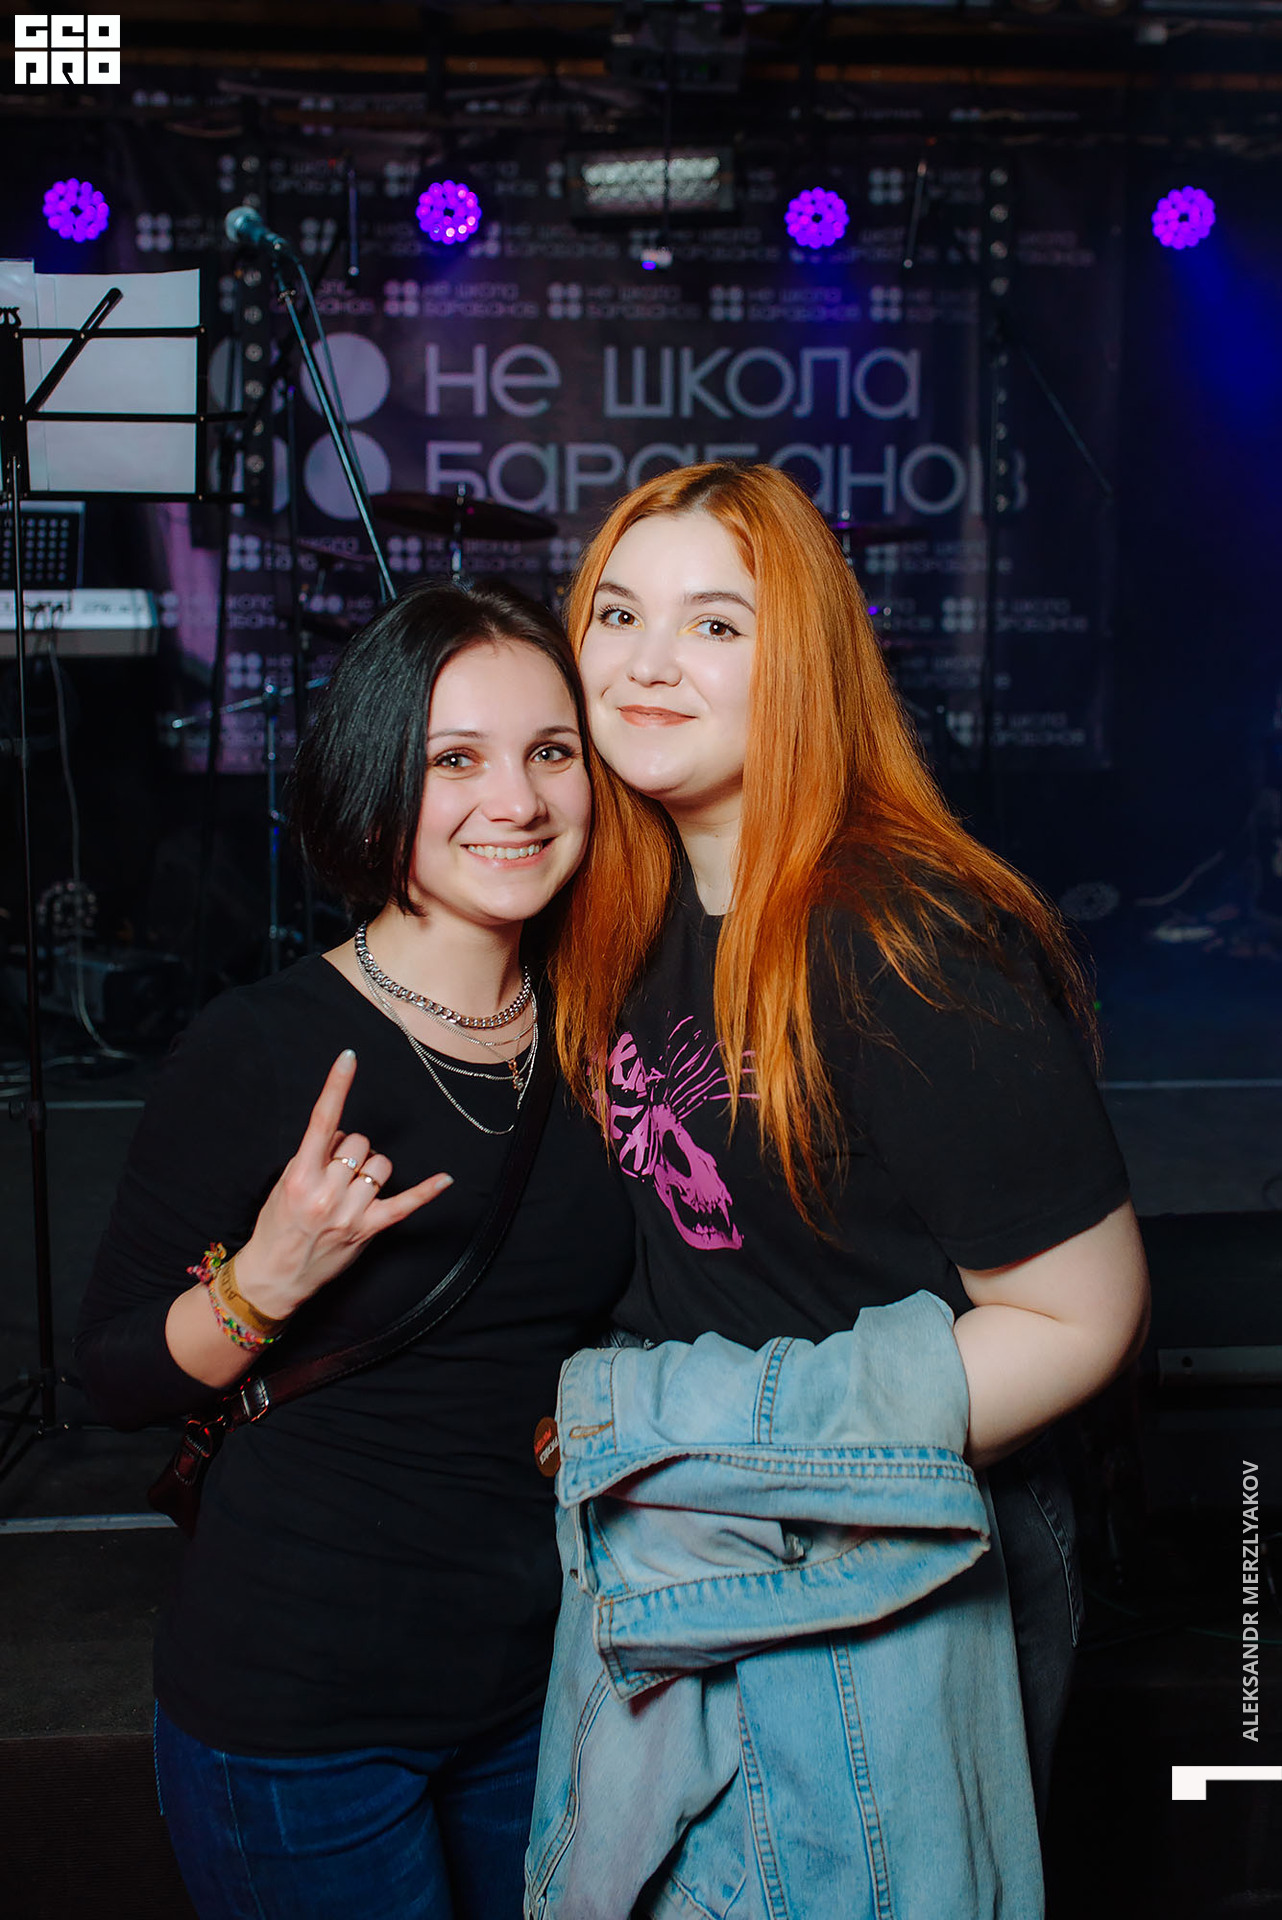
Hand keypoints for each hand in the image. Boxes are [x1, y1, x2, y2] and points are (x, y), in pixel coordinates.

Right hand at [232, 1049, 452, 1319]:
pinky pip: (404, 1205)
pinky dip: (426, 1192)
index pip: (322, 1120)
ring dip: (370, 1170)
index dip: (336, 1085)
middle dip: (352, 1150)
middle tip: (336, 1171)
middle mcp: (326, 1192)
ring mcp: (349, 1213)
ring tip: (352, 1188)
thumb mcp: (284, 1184)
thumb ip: (313, 1157)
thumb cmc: (277, 1226)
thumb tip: (343, 1134)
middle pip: (359, 1142)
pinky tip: (445, 1180)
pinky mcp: (367, 1230)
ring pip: (380, 1165)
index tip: (349, 1057)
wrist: (273, 1276)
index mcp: (300, 1175)